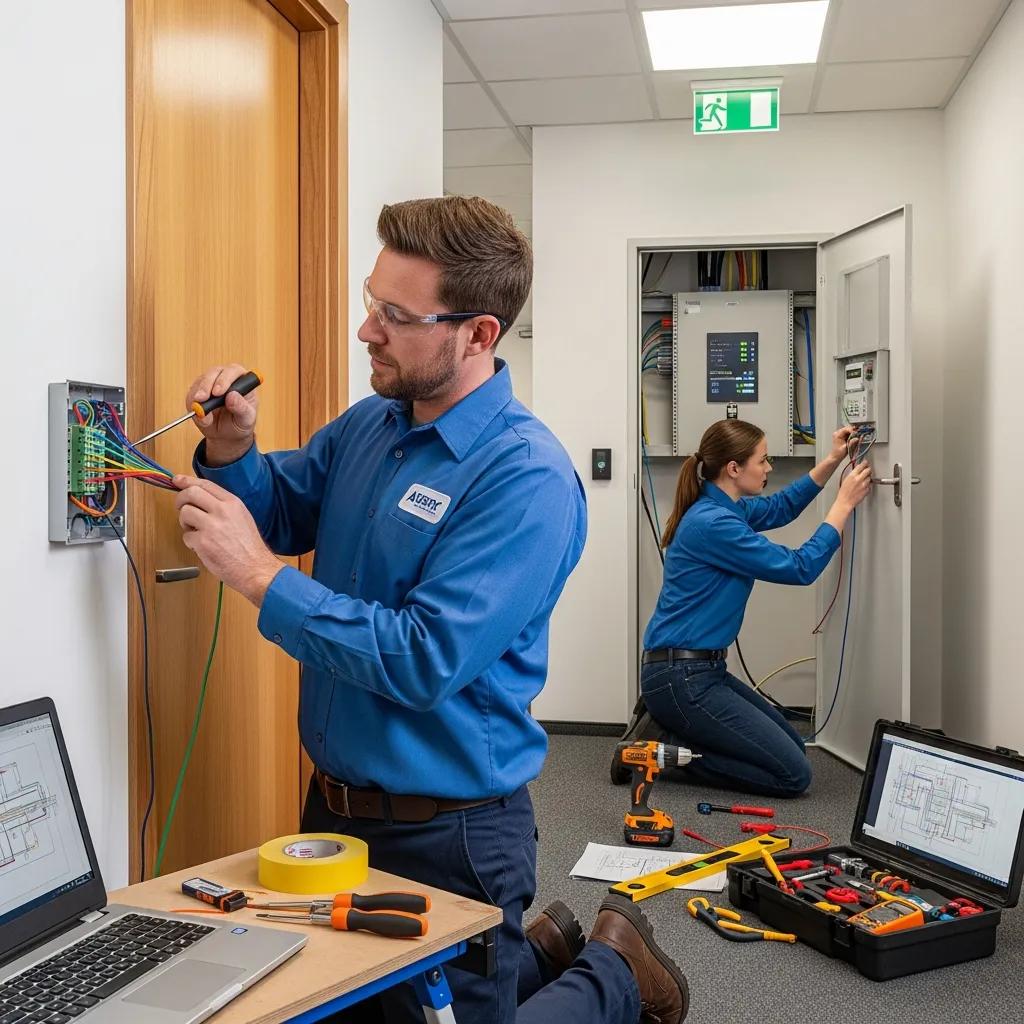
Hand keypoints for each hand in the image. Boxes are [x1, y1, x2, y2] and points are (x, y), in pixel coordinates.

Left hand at [173, 476, 282, 605]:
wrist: (255, 568)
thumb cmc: (249, 547)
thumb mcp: (242, 517)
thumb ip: (223, 506)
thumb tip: (199, 499)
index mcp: (233, 503)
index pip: (205, 484)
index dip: (188, 481)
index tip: (177, 480)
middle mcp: (222, 511)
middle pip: (190, 493)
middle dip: (180, 499)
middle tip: (181, 507)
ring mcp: (211, 526)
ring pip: (184, 513)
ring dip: (185, 523)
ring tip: (196, 532)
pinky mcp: (203, 542)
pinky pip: (186, 536)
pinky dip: (190, 542)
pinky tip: (202, 547)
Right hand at [186, 364, 257, 464]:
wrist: (227, 434)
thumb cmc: (241, 423)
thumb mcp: (246, 419)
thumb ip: (241, 408)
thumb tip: (232, 396)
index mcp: (243, 381)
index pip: (234, 371)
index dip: (224, 380)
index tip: (217, 393)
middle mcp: (226, 378)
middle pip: (214, 372)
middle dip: (206, 386)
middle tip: (202, 399)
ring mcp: (211, 383)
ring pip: (201, 381)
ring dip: (198, 396)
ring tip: (201, 413)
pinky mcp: (198, 391)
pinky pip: (191, 393)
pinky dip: (192, 403)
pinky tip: (198, 414)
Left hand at [830, 426, 856, 463]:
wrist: (835, 457)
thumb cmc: (838, 453)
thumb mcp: (845, 448)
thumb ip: (851, 443)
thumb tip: (857, 438)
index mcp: (837, 435)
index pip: (846, 429)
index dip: (853, 430)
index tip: (857, 434)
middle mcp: (838, 433)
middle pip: (848, 428)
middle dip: (854, 431)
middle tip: (860, 434)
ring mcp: (840, 434)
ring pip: (849, 430)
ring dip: (854, 433)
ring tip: (859, 436)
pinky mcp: (843, 436)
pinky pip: (849, 434)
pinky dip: (853, 435)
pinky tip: (856, 438)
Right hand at [837, 462, 872, 509]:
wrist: (845, 501)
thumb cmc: (844, 492)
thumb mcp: (845, 480)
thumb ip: (852, 474)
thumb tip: (856, 469)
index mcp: (852, 475)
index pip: (861, 465)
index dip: (865, 463)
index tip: (866, 462)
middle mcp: (859, 479)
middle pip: (868, 470)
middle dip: (868, 469)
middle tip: (867, 470)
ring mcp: (864, 484)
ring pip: (870, 477)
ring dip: (868, 478)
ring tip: (863, 481)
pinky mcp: (867, 490)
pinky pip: (870, 485)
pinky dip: (868, 485)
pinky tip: (862, 487)